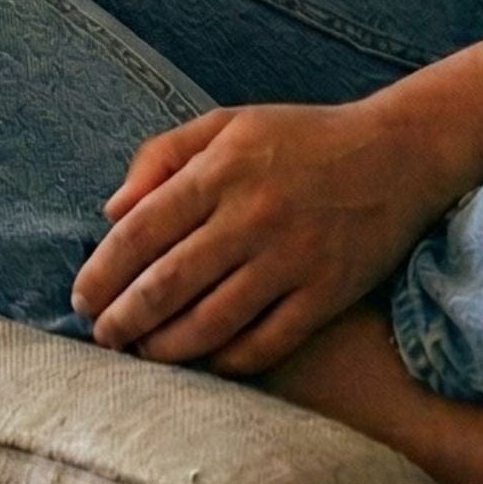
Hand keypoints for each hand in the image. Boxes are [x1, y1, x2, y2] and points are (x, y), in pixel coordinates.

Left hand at [71, 95, 455, 375]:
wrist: (400, 153)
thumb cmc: (303, 138)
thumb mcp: (231, 123)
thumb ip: (164, 154)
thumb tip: (111, 210)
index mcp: (224, 168)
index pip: (142, 230)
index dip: (103, 271)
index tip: (82, 299)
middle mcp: (254, 213)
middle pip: (168, 283)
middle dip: (123, 320)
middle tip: (103, 337)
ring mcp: (293, 257)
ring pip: (210, 322)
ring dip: (165, 348)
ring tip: (143, 354)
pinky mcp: (326, 292)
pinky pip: (263, 343)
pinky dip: (225, 360)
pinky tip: (204, 360)